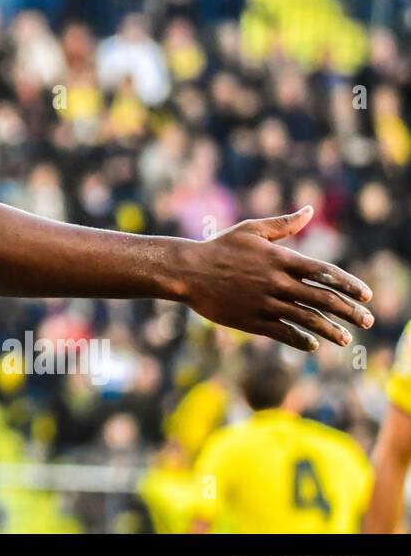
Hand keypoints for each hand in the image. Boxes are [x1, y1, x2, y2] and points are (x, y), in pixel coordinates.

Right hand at [172, 206, 372, 351]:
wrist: (187, 271)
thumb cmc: (219, 247)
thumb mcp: (251, 230)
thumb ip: (283, 224)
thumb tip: (310, 210)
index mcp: (280, 259)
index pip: (325, 273)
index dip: (349, 285)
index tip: (367, 296)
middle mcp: (277, 283)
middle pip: (323, 299)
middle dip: (350, 311)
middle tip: (367, 320)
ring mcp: (266, 303)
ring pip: (308, 320)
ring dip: (331, 331)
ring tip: (347, 339)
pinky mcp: (252, 321)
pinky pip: (284, 333)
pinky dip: (302, 340)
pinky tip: (314, 344)